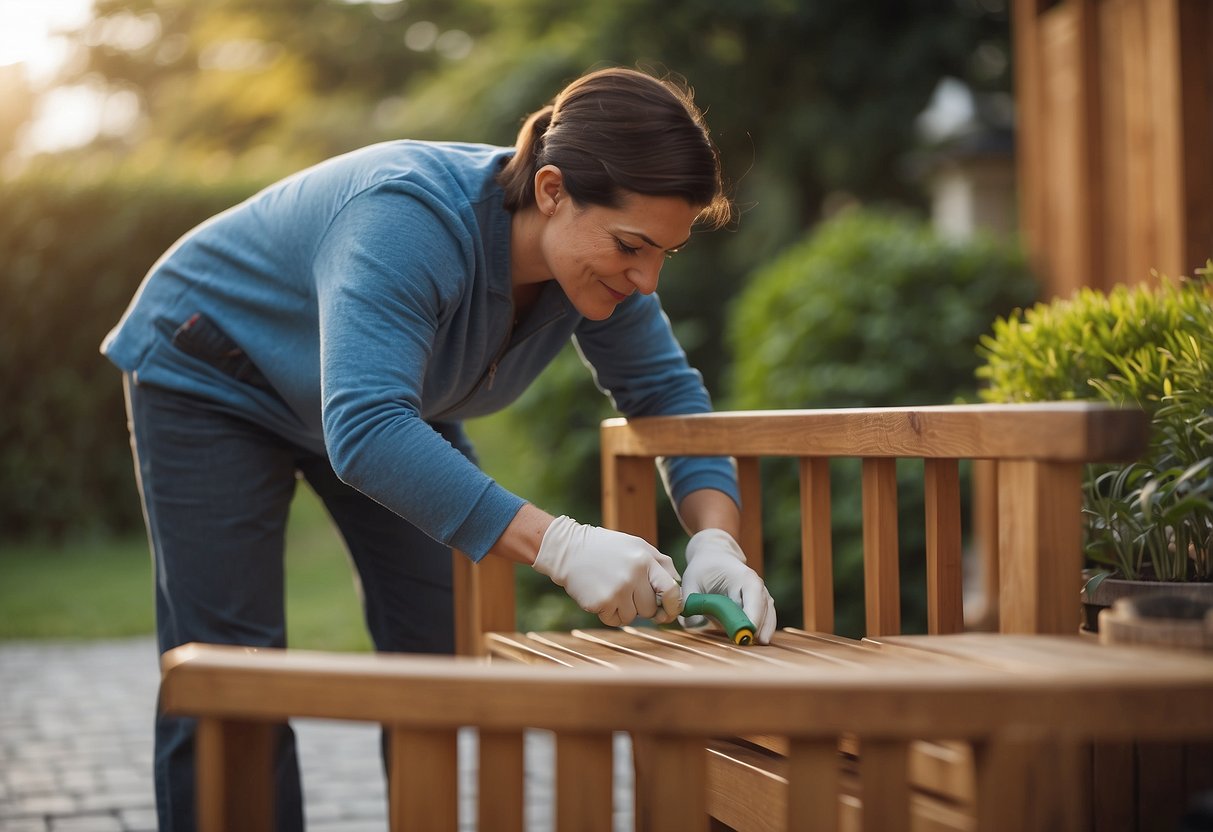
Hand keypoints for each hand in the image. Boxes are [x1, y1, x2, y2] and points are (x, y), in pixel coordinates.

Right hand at [533, 516, 682, 627]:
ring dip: (625, 610)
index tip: (669, 611)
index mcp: (645, 560)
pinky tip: (601, 596)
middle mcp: (633, 576)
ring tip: (612, 590)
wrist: (568, 550)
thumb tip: (678, 587)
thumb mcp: (636, 545)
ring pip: (633, 617)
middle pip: (650, 608)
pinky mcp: (600, 603)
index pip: (670, 590)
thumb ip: (661, 563)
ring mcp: (616, 590)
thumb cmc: (606, 548)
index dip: (673, 606)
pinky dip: (609, 614)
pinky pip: (615, 621)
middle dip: (642, 605)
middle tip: (627, 591)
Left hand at [680, 529, 776, 643]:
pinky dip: (764, 628)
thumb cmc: (702, 569)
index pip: (752, 596)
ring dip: (764, 629)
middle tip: (748, 642)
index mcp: (741, 576)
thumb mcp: (691, 581)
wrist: (714, 557)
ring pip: (767, 614)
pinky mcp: (759, 603)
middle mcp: (756, 585)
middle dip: (757, 626)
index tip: (748, 631)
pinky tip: (759, 640)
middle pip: (762, 608)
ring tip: (758, 645)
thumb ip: (691, 602)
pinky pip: (766, 617)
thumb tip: (693, 625)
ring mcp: (760, 593)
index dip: (752, 614)